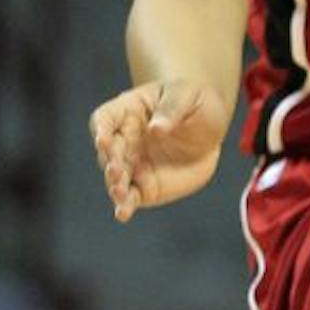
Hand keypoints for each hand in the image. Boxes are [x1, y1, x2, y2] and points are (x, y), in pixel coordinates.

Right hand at [89, 77, 228, 219]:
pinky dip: (125, 205)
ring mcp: (132, 163)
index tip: (102, 139)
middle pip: (108, 152)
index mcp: (127, 111)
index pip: (104, 118)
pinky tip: (123, 214)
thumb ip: (172, 109)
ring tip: (120, 194)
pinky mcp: (145, 184)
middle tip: (118, 171)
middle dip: (111, 162)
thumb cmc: (193, 100)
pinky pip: (131, 196)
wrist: (208, 124)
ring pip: (115, 178)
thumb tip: (157, 129)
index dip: (101, 129)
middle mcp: (122, 139)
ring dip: (114, 186)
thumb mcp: (187, 95)